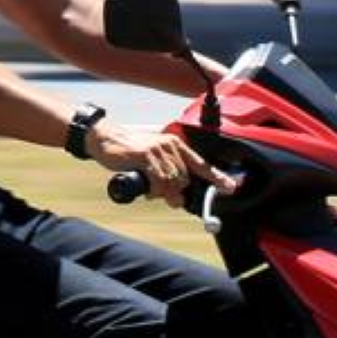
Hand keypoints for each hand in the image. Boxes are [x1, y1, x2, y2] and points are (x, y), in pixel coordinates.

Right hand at [87, 123, 235, 203]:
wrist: (106, 138)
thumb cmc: (129, 153)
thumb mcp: (152, 161)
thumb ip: (166, 176)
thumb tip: (177, 198)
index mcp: (176, 145)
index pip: (201, 164)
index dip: (216, 177)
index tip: (230, 187)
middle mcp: (171, 146)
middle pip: (184, 179)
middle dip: (175, 192)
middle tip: (160, 195)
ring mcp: (158, 150)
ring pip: (172, 181)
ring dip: (162, 192)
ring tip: (150, 190)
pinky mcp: (145, 155)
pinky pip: (158, 180)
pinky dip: (154, 190)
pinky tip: (146, 189)